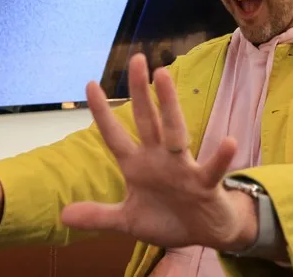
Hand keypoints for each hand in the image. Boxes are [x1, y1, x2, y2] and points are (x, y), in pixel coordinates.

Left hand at [61, 54, 257, 251]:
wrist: (204, 233)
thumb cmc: (167, 218)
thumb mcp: (128, 221)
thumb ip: (99, 216)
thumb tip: (63, 216)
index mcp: (138, 166)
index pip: (115, 136)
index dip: (102, 113)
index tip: (90, 83)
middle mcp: (159, 159)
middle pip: (147, 120)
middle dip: (140, 92)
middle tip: (136, 60)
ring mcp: (183, 169)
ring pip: (175, 132)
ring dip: (169, 105)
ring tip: (164, 76)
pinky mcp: (205, 184)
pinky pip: (213, 169)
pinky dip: (221, 157)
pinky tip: (229, 142)